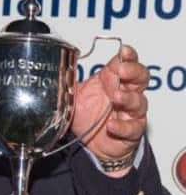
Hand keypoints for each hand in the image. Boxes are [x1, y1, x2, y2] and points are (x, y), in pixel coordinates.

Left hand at [71, 45, 148, 174]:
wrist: (89, 144)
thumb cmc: (86, 115)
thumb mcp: (72, 95)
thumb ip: (67, 82)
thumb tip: (54, 70)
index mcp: (111, 80)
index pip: (125, 62)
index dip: (127, 55)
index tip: (123, 51)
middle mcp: (125, 93)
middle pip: (140, 77)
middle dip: (133, 72)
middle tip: (121, 71)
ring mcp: (131, 112)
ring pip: (139, 101)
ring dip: (128, 98)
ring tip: (116, 97)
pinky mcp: (132, 131)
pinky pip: (132, 128)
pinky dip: (122, 126)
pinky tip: (111, 125)